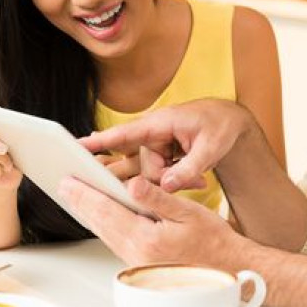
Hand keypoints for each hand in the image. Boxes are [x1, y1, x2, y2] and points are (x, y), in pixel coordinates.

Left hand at [58, 175, 240, 265]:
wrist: (226, 269)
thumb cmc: (212, 241)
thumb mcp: (188, 212)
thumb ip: (157, 198)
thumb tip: (131, 185)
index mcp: (146, 239)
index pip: (108, 211)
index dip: (86, 193)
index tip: (70, 180)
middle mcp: (137, 254)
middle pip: (100, 223)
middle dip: (80, 202)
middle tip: (63, 184)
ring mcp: (137, 261)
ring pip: (105, 233)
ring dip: (88, 213)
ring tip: (74, 196)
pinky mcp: (141, 263)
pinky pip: (114, 240)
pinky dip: (102, 225)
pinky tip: (98, 215)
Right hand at [79, 100, 259, 192]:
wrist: (230, 119)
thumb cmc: (219, 124)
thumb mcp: (209, 148)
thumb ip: (188, 167)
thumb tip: (167, 187)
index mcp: (159, 123)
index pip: (124, 134)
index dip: (100, 142)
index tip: (76, 147)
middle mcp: (152, 134)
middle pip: (141, 166)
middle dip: (163, 178)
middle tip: (194, 180)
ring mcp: (156, 145)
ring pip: (150, 174)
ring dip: (173, 180)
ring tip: (200, 178)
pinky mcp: (161, 155)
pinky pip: (159, 174)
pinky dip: (175, 179)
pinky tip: (196, 177)